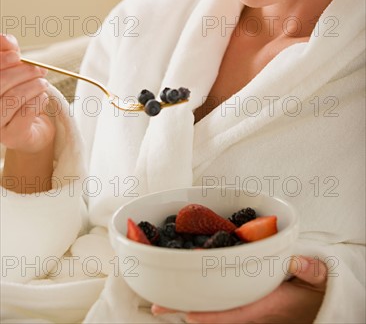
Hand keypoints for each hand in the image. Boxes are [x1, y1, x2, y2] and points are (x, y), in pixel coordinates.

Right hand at [0, 33, 54, 153]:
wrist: (34, 128)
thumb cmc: (22, 96)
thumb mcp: (16, 71)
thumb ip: (9, 54)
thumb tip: (7, 39)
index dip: (1, 60)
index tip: (17, 54)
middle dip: (22, 72)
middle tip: (40, 70)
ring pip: (12, 99)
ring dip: (32, 87)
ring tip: (43, 83)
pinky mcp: (11, 137)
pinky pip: (25, 114)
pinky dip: (37, 101)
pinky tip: (42, 98)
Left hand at [151, 255, 326, 323]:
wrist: (321, 303)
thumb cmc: (317, 289)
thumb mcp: (320, 278)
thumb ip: (312, 270)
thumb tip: (297, 263)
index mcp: (270, 302)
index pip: (237, 310)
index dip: (212, 314)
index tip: (189, 314)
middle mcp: (253, 308)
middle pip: (215, 311)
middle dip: (186, 309)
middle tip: (156, 305)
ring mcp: (247, 306)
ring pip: (214, 307)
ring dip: (188, 302)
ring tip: (160, 297)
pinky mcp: (245, 301)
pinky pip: (220, 302)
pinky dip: (201, 295)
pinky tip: (184, 288)